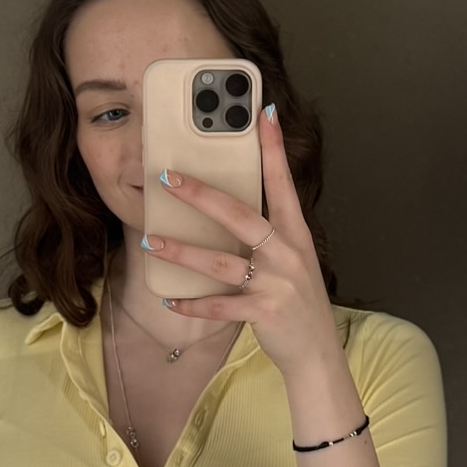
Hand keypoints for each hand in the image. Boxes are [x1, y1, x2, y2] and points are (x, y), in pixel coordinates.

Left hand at [144, 105, 340, 382]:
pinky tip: (170, 300)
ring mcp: (276, 283)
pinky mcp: (264, 312)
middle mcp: (287, 253)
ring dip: (182, 251)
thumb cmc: (298, 301)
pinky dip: (193, 303)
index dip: (272, 148)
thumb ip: (270, 233)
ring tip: (149, 240)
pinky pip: (220, 305)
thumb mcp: (294, 259)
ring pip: (221, 261)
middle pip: (241, 215)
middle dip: (202, 195)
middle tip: (168, 178)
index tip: (261, 114)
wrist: (317, 352)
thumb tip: (232, 205)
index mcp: (296, 233)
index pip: (282, 182)